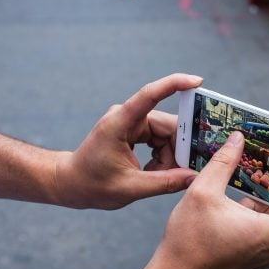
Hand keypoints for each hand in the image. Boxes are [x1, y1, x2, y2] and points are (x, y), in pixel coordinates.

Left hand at [54, 74, 202, 209]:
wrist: (71, 184)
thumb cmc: (92, 185)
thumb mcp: (130, 188)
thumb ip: (164, 182)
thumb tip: (193, 177)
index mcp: (119, 123)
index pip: (149, 95)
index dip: (174, 84)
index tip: (196, 81)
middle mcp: (127, 117)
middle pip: (168, 125)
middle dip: (179, 149)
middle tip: (182, 172)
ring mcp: (132, 123)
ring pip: (167, 135)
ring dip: (170, 157)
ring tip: (158, 176)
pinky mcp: (135, 131)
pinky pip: (161, 140)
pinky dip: (163, 157)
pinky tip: (153, 172)